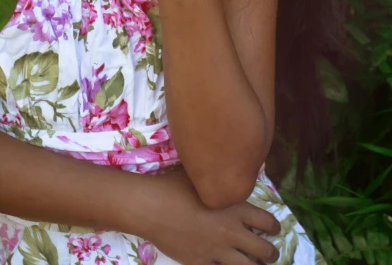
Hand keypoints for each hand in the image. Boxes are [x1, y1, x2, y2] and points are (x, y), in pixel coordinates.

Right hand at [139, 167, 280, 264]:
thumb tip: (229, 168)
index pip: (267, 222)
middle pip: (264, 251)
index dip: (274, 227)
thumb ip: (218, 177)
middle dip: (271, 253)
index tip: (273, 229)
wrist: (150, 206)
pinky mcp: (201, 263)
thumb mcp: (201, 175)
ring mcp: (216, 251)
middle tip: (269, 253)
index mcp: (235, 208)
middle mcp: (231, 232)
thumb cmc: (173, 185)